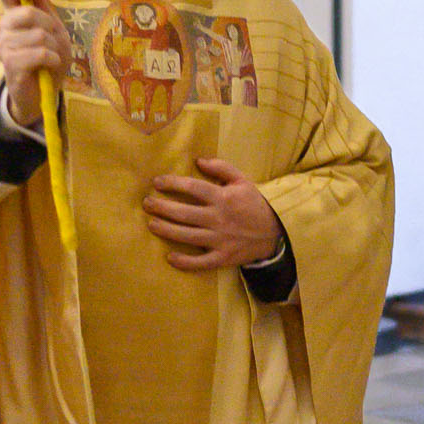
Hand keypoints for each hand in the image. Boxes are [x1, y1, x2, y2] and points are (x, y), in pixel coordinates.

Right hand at [0, 0, 67, 126]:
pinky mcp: (11, 64)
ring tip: (51, 58)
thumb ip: (47, 12)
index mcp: (14, 14)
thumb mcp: (54, 32)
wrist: (42, 93)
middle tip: (53, 42)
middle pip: (28, 12)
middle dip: (51, 27)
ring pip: (39, 35)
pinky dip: (53, 59)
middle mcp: (5, 26)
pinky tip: (50, 65)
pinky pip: (41, 53)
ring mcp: (5, 45)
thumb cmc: (48, 60)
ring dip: (54, 48)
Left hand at [144, 157, 282, 271]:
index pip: (192, 188)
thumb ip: (221, 168)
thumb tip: (199, 160)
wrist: (276, 231)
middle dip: (162, 208)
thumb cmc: (254, 204)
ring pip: (187, 236)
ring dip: (166, 230)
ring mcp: (220, 240)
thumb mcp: (242, 180)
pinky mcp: (223, 257)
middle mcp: (219, 218)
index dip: (172, 183)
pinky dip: (184, 262)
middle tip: (147, 204)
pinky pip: (201, 262)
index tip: (157, 182)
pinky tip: (170, 257)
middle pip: (184, 213)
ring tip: (151, 224)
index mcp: (223, 198)